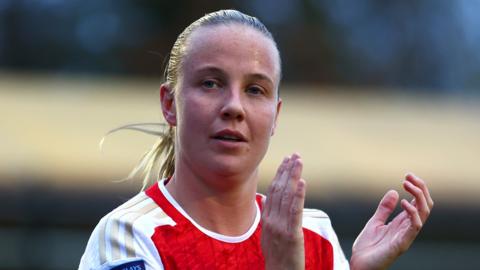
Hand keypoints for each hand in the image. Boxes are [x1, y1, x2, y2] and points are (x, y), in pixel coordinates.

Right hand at [261, 154, 305, 269]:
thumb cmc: (277, 257)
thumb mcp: (268, 235)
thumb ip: (269, 217)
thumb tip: (266, 200)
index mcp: (266, 219)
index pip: (273, 191)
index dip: (280, 174)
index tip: (286, 161)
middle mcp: (271, 220)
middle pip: (279, 190)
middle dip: (287, 171)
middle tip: (294, 155)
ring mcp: (280, 226)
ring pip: (286, 196)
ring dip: (292, 176)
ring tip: (298, 161)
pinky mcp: (292, 234)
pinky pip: (294, 211)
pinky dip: (298, 195)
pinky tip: (302, 182)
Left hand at [350, 173, 433, 269]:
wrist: (359, 264)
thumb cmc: (368, 247)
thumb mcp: (375, 221)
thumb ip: (384, 208)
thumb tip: (394, 191)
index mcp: (403, 223)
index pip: (419, 203)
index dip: (417, 188)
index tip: (408, 175)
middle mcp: (408, 228)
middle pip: (425, 205)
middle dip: (421, 188)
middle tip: (409, 176)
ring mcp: (407, 235)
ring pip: (424, 213)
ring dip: (418, 196)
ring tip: (407, 184)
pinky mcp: (402, 243)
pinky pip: (415, 227)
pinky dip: (412, 213)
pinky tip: (403, 202)